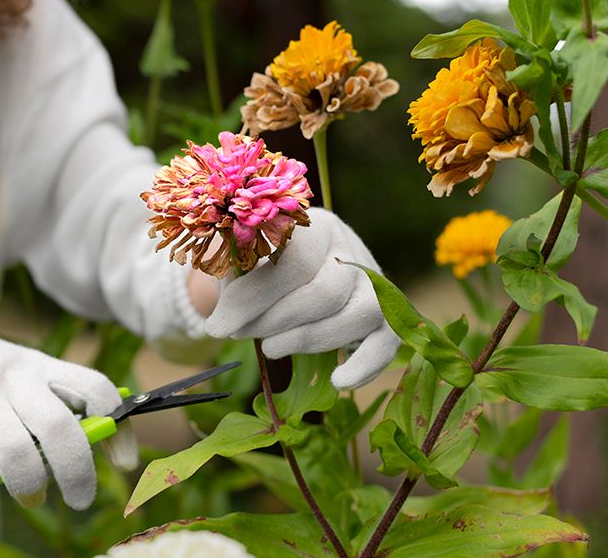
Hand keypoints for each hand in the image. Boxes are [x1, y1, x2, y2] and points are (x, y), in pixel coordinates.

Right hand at [0, 311, 137, 526]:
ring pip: (15, 451)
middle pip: (58, 426)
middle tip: (80, 499)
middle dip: (76, 471)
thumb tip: (103, 444)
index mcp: (41, 367)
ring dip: (30, 486)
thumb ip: (56, 401)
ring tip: (32, 499)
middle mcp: (13, 380)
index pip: (93, 388)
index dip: (117, 428)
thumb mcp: (24, 374)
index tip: (123, 463)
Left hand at [202, 207, 399, 388]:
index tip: (219, 326)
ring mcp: (373, 282)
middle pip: (325, 291)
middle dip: (274, 321)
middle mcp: (348, 249)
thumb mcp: (236, 259)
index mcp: (311, 225)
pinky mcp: (385, 314)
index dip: (254, 298)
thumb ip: (230, 274)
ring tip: (270, 348)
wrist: (286, 270)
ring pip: (358, 314)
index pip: (292, 261)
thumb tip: (223, 318)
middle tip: (239, 334)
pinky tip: (338, 381)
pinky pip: (388, 341)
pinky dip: (366, 365)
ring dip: (308, 340)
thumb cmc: (255, 265)